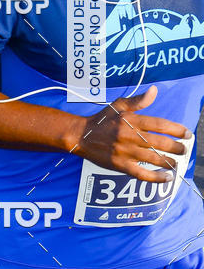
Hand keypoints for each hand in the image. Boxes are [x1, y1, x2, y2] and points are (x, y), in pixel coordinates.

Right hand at [71, 86, 190, 182]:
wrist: (81, 136)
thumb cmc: (101, 119)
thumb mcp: (118, 106)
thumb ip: (138, 101)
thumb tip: (154, 91)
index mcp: (130, 121)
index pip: (159, 124)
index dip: (176, 129)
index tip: (187, 134)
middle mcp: (130, 136)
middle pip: (160, 143)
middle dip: (176, 147)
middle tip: (184, 149)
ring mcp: (125, 152)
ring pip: (154, 159)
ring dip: (169, 162)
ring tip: (176, 162)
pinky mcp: (121, 166)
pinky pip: (142, 174)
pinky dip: (156, 177)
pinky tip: (167, 178)